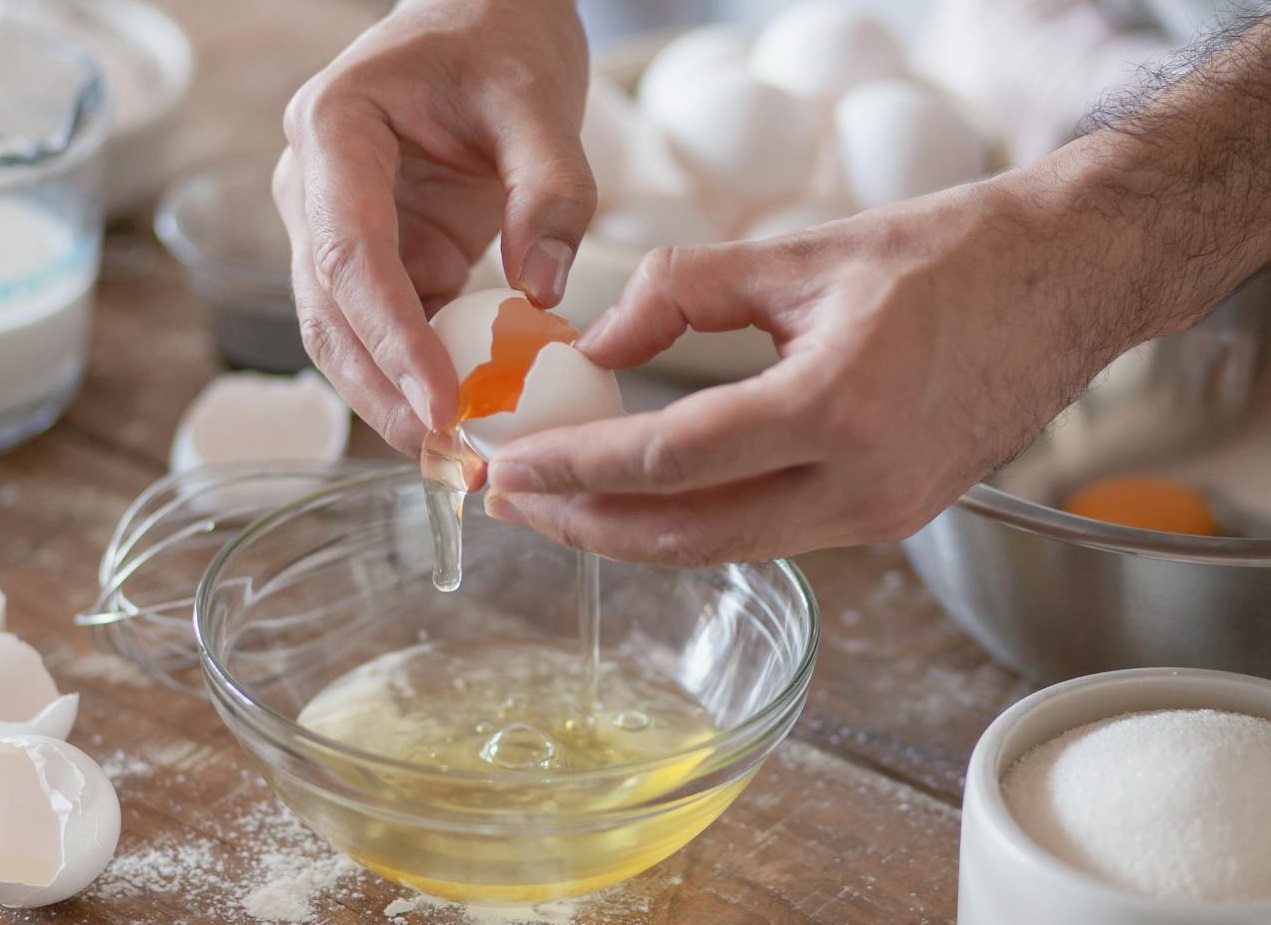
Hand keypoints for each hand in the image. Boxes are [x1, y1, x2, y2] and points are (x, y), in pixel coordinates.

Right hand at [273, 0, 594, 454]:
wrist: (483, 16)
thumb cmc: (502, 39)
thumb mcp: (540, 100)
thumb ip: (551, 190)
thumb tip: (542, 297)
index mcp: (335, 131)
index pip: (349, 254)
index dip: (391, 340)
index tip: (443, 405)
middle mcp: (316, 185)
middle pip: (330, 312)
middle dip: (385, 392)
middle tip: (450, 458)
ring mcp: (340, 225)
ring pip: (345, 334)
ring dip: (393, 399)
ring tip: (456, 458)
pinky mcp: (380, 255)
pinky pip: (388, 329)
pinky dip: (419, 377)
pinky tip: (464, 419)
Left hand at [481, 166, 1180, 565]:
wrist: (1067, 281)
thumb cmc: (947, 254)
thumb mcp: (800, 253)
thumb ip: (681, 294)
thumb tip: (597, 345)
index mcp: (837, 406)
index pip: (669, 461)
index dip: (575, 469)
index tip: (508, 466)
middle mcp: (861, 484)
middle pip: (685, 535)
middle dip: (584, 527)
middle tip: (511, 503)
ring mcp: (882, 514)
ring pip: (724, 549)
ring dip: (634, 533)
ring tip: (561, 506)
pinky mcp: (891, 518)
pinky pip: (769, 537)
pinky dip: (697, 524)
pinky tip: (649, 498)